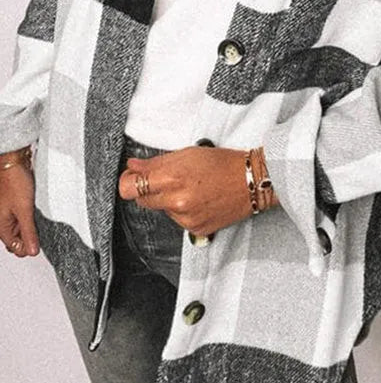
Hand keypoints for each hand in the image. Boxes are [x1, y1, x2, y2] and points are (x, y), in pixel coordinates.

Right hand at [0, 157, 39, 257]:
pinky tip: (35, 210)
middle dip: (28, 238)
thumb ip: (28, 232)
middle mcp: (1, 220)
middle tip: (40, 230)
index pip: (15, 248)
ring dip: (29, 226)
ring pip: (19, 227)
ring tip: (37, 217)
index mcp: (1, 226)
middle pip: (16, 239)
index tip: (39, 242)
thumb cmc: (14, 181)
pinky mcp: (13, 203)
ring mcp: (7, 212)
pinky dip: (28, 216)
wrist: (11, 161)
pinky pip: (21, 215)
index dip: (28, 247)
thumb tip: (32, 252)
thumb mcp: (24, 210)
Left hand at [118, 146, 265, 235]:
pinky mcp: (194, 228)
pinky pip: (176, 219)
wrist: (251, 181)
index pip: (130, 187)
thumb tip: (133, 166)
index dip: (126, 182)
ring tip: (190, 187)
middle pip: (142, 200)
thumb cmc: (223, 163)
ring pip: (161, 209)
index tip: (130, 177)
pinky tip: (197, 199)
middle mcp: (177, 201)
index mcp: (173, 177)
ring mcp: (186, 218)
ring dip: (167, 199)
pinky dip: (181, 210)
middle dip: (148, 189)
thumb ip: (156, 162)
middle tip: (165, 178)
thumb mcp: (188, 154)